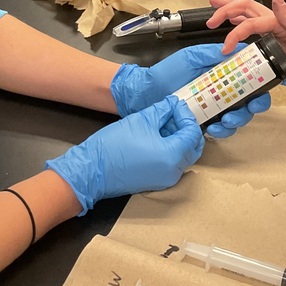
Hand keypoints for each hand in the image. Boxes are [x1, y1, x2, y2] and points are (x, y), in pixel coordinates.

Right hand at [47, 95, 203, 212]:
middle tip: (174, 114)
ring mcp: (166, 179)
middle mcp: (174, 171)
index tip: (175, 105)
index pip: (192, 133)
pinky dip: (171, 149)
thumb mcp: (142, 120)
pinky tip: (158, 135)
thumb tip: (173, 104)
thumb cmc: (114, 145)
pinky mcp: (157, 181)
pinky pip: (173, 163)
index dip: (185, 116)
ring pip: (184, 155)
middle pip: (192, 146)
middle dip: (186, 128)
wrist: (92, 170)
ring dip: (178, 138)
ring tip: (164, 122)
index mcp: (172, 156)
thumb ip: (163, 110)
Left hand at [110, 42, 285, 138]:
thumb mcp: (192, 56)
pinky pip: (223, 129)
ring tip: (227, 119)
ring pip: (240, 117)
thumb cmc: (167, 72)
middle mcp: (224, 91)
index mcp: (224, 73)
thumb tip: (239, 48)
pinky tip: (215, 127)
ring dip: (239, 119)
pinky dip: (223, 129)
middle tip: (252, 105)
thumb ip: (214, 53)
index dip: (270, 79)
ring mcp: (216, 107)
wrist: (146, 92)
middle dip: (257, 104)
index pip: (252, 76)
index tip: (284, 81)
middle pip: (253, 99)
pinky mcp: (207, 122)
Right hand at [207, 0, 285, 86]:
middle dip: (225, 10)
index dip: (236, 32)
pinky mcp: (275, 41)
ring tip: (214, 11)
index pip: (251, 21)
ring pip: (248, 15)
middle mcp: (276, 22)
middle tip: (209, 19)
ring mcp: (275, 31)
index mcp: (280, 20)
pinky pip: (254, 29)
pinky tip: (234, 25)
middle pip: (246, 8)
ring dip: (230, 11)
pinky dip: (241, 24)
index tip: (226, 48)